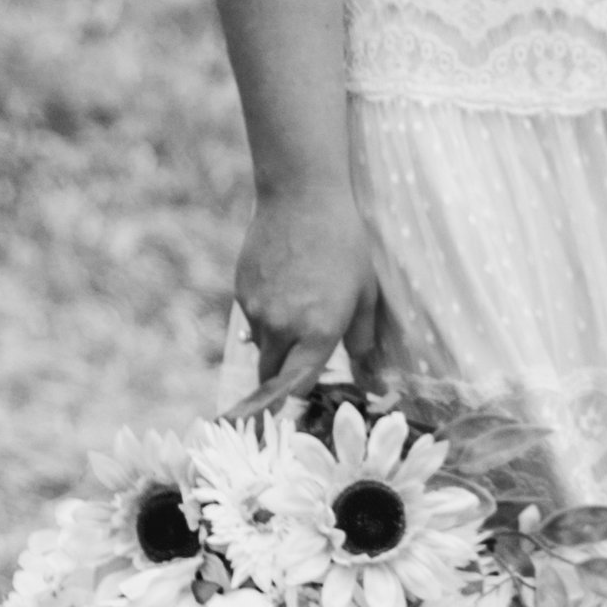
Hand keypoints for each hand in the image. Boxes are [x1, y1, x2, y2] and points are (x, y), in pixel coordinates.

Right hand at [233, 184, 382, 410]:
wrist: (301, 198)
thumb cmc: (344, 245)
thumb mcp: (366, 292)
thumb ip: (362, 338)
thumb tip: (363, 370)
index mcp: (317, 333)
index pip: (298, 389)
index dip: (297, 402)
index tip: (298, 408)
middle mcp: (282, 328)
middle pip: (270, 376)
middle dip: (281, 380)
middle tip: (296, 368)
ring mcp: (256, 311)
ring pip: (261, 346)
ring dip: (276, 343)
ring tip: (298, 309)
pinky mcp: (241, 292)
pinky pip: (251, 318)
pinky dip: (265, 315)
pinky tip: (284, 286)